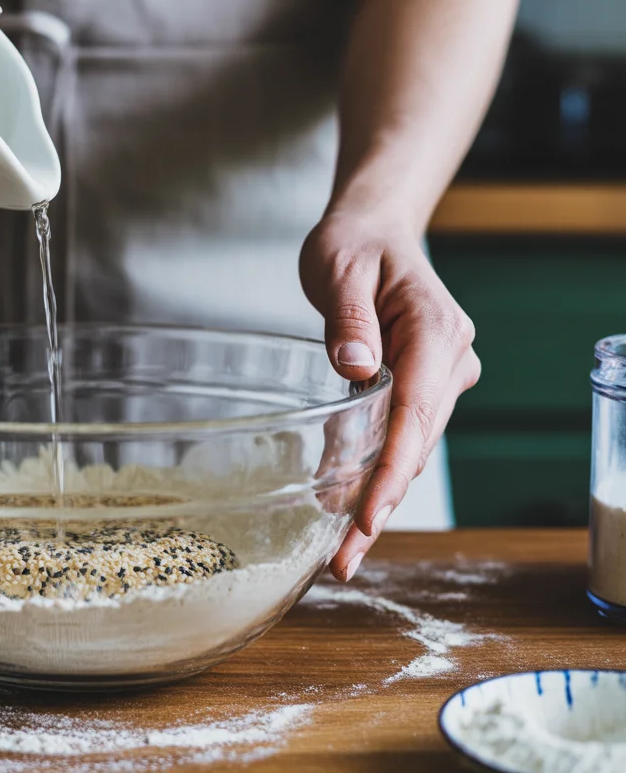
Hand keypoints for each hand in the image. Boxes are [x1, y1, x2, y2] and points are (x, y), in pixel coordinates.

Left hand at [300, 211, 479, 580]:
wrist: (374, 229)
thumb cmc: (355, 244)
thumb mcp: (341, 268)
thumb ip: (349, 319)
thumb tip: (358, 369)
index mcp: (435, 331)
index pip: (417, 413)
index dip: (392, 472)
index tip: (368, 517)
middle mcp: (448, 360)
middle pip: (416, 446)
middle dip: (380, 505)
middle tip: (343, 560)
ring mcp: (438, 376)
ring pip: (410, 450)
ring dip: (376, 499)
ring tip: (341, 551)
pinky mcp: (419, 386)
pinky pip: (399, 436)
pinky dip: (373, 472)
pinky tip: (345, 508)